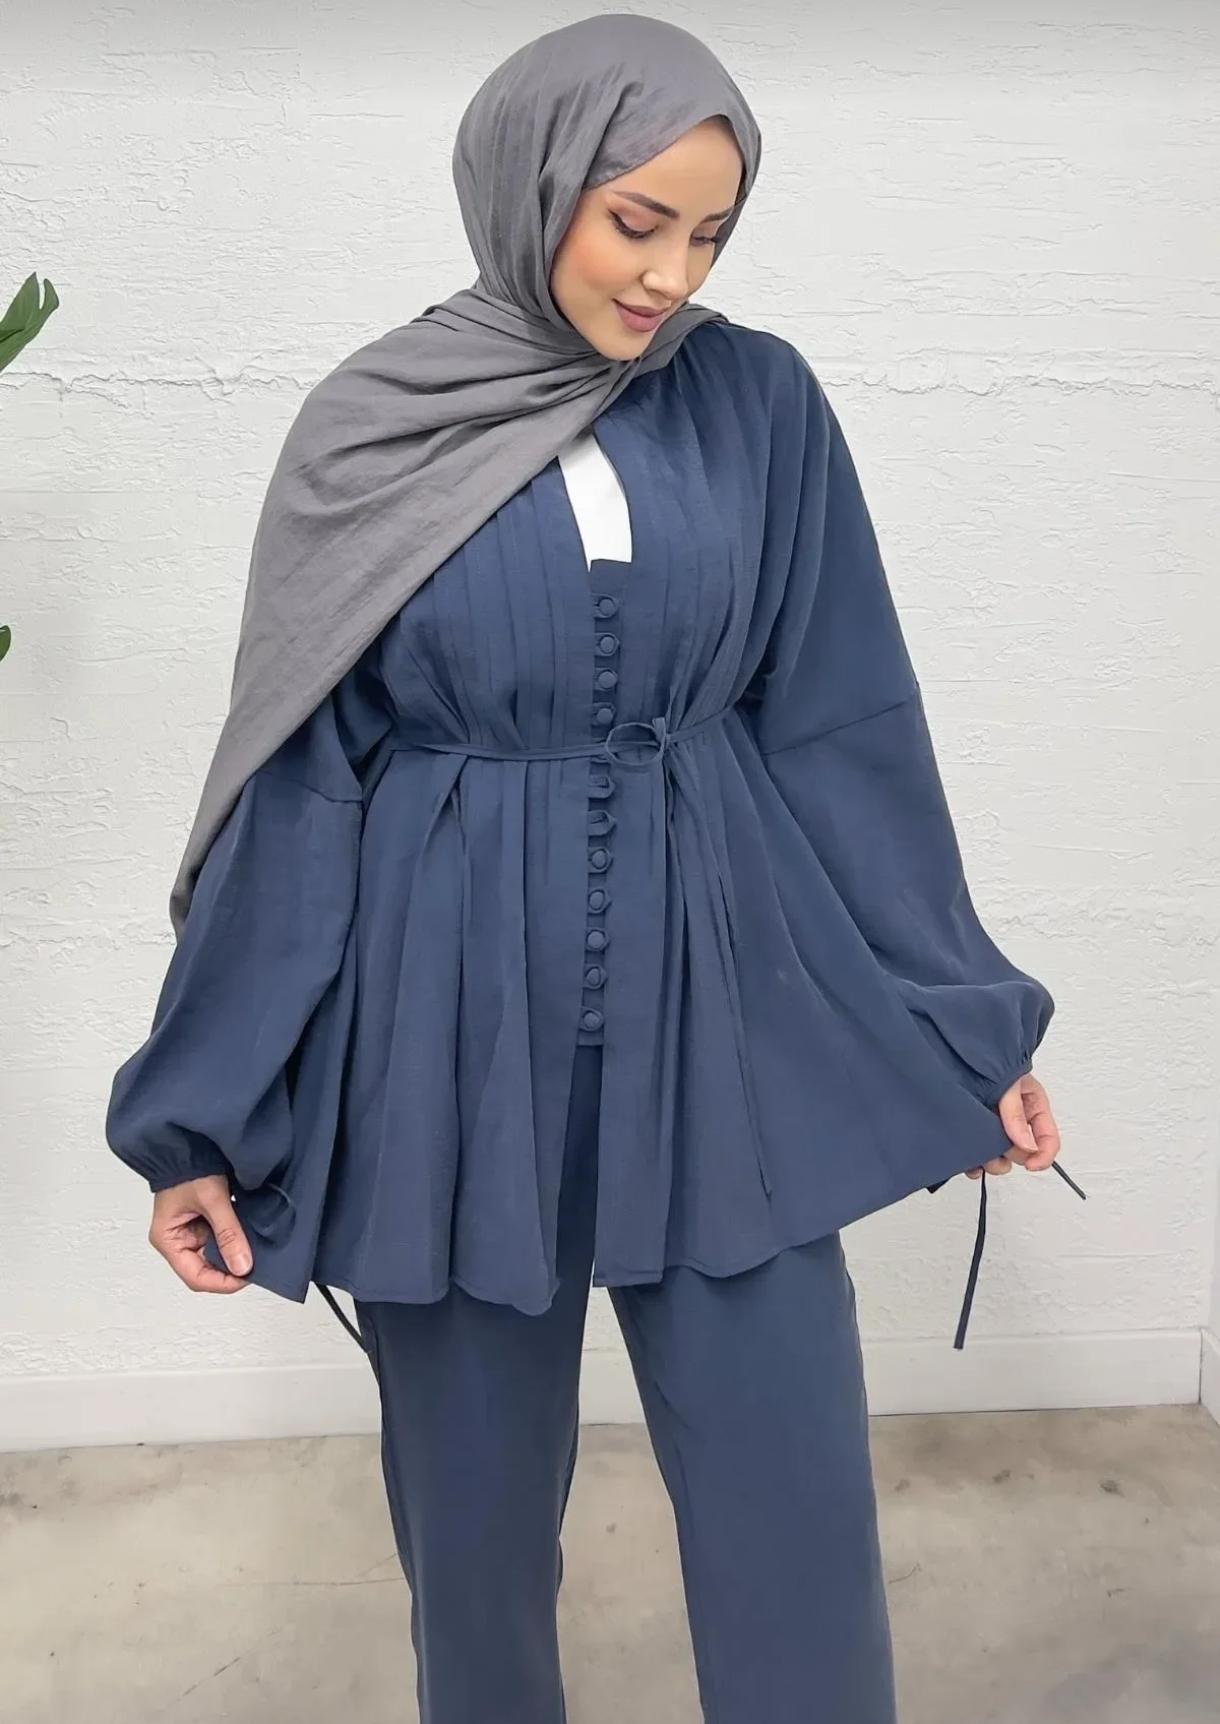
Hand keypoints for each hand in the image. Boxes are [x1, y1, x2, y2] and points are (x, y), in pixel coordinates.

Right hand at [149, 1174, 253, 1292]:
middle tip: (256, 1266)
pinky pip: (220, 1241)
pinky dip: (234, 1242)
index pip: (195, 1277)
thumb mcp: (212, 1199)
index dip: (222, 1283)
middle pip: (205, 1270)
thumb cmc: (190, 1166)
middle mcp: (177, 1240)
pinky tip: (249, 1240)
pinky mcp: (203, 1222)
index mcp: (168, 1239)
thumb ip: (228, 1233)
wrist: (191, 1142)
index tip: (246, 1277)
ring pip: (215, 1257)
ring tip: (254, 1253)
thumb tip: (242, 1266)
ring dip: (233, 1256)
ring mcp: (190, 1231)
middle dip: (229, 1271)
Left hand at [965, 1070, 1060, 1180]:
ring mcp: (997, 1129)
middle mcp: (1016, 1121)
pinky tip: (969, 1162)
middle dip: (1011, 1155)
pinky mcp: (978, 1135)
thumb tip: (1027, 1146)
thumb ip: (1015, 1114)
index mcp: (1032, 1107)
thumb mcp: (1008, 1083)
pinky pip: (981, 1160)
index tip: (1031, 1166)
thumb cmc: (989, 1060)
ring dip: (992, 1161)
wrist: (960, 1054)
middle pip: (1023, 1154)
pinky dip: (976, 1165)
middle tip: (997, 1145)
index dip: (1044, 1156)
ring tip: (980, 1151)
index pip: (1048, 1139)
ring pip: (1003, 1160)